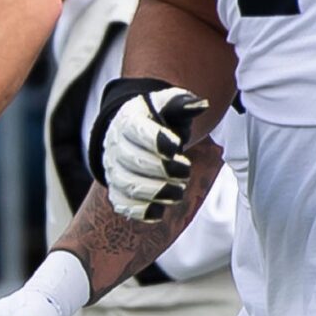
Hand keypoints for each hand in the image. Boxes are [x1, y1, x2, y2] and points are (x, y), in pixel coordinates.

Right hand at [98, 84, 206, 220]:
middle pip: (132, 160)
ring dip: (154, 192)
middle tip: (184, 171)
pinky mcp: (117, 190)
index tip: (176, 147)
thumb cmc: (158, 119)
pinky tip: (158, 211)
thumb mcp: (170, 105)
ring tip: (177, 192)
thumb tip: (201, 105)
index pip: (135, 129)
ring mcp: (114, 169)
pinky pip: (122, 204)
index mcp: (128, 120)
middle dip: (162, 169)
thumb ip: (184, 104)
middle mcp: (115, 145)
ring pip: (127, 185)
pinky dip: (139, 210)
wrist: (136, 135)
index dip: (155, 140)